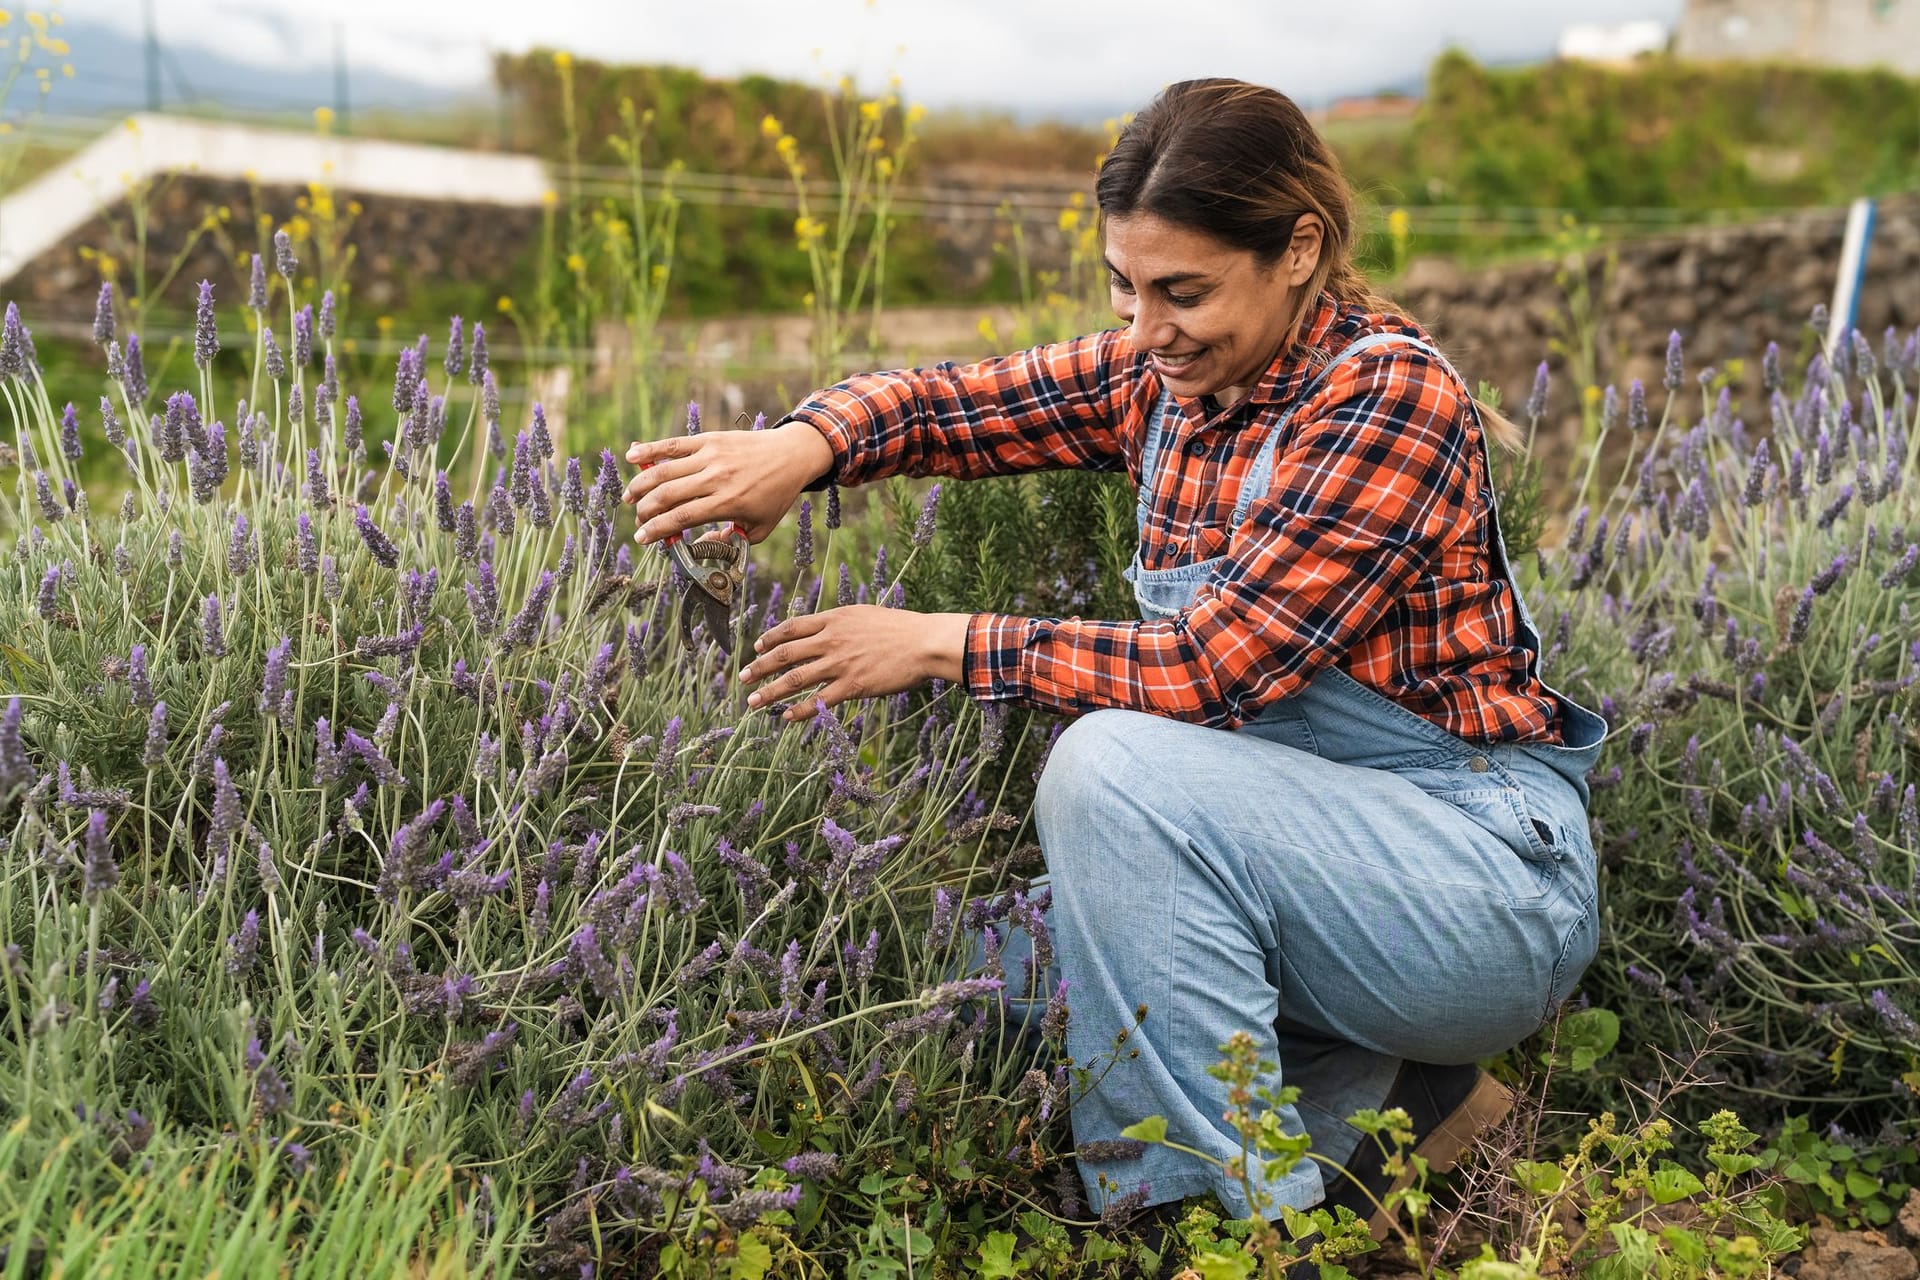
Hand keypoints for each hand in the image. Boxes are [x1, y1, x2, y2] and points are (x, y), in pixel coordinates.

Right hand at [623, 421, 835, 544]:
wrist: (792, 454)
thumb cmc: (776, 494)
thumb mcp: (760, 527)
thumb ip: (730, 541)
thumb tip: (701, 545)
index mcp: (729, 502)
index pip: (683, 517)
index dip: (657, 529)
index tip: (641, 538)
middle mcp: (717, 478)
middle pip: (668, 495)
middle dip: (646, 510)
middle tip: (638, 520)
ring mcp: (711, 456)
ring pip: (665, 470)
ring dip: (641, 485)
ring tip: (629, 498)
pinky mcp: (709, 439)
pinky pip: (674, 444)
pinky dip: (650, 449)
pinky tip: (632, 457)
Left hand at [739, 606, 970, 720]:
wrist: (924, 642)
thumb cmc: (901, 628)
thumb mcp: (865, 615)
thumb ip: (842, 623)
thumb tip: (827, 629)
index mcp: (834, 619)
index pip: (792, 627)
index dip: (770, 638)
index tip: (757, 647)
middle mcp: (831, 639)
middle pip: (784, 654)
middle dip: (759, 666)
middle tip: (741, 677)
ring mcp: (840, 663)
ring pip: (794, 679)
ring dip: (770, 692)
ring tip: (753, 702)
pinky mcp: (853, 685)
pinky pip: (819, 700)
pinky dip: (799, 710)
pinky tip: (785, 717)